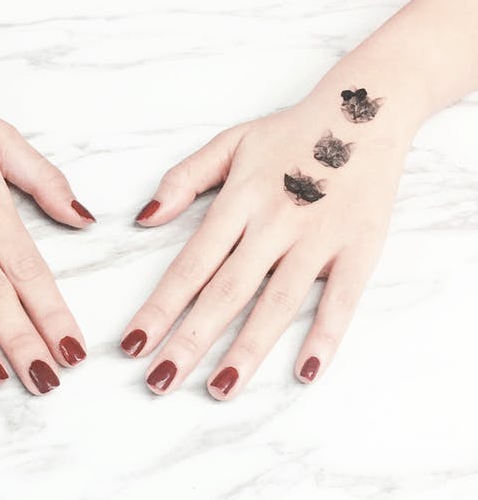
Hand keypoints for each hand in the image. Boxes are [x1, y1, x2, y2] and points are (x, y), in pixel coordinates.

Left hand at [121, 90, 410, 398]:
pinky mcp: (359, 248)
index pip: (190, 265)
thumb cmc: (291, 133)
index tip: (132, 345)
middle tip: (159, 383)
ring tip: (219, 389)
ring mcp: (319, 238)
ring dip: (248, 350)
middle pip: (225, 292)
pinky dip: (326, 335)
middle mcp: (275, 223)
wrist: (368, 110)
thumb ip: (184, 179)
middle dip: (190, 342)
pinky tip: (306, 371)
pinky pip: (342, 299)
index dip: (158, 307)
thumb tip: (143, 218)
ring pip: (277, 302)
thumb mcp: (231, 142)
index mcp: (239, 200)